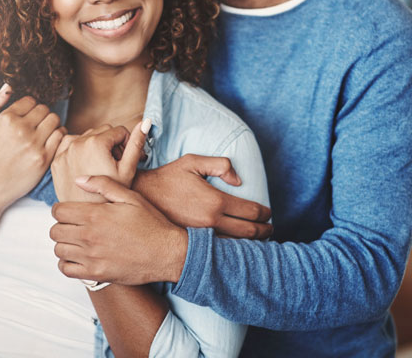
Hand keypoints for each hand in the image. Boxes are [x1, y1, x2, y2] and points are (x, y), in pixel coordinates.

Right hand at [0, 84, 65, 211]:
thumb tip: (8, 87)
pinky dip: (59, 135)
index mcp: (6, 119)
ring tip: (44, 131)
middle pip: (44, 109)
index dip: (29, 107)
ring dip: (51, 123)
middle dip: (41, 114)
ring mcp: (34, 144)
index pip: (30, 100)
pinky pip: (61, 136)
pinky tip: (50, 140)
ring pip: (55, 120)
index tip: (26, 116)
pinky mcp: (44, 158)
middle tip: (36, 124)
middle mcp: (21, 129)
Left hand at [51, 119, 149, 201]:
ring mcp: (64, 152)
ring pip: (87, 137)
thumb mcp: (128, 169)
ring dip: (96, 145)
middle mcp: (77, 143)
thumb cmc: (111, 196)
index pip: (119, 130)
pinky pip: (71, 145)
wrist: (87, 217)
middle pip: (102, 131)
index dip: (127, 143)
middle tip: (116, 163)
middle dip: (112, 143)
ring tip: (102, 166)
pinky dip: (80, 150)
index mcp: (96, 143)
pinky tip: (87, 166)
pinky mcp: (56, 161)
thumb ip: (136, 143)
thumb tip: (145, 122)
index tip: (127, 158)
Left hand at [51, 175, 187, 284]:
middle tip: (73, 223)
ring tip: (76, 239)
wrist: (167, 252)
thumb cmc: (151, 223)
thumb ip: (103, 184)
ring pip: (58, 250)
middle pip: (55, 230)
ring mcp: (91, 258)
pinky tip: (79, 255)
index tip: (69, 209)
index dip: (61, 208)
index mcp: (96, 215)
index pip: (59, 211)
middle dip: (61, 224)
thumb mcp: (130, 197)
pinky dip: (67, 262)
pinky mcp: (96, 274)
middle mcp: (90, 237)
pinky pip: (66, 270)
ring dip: (64, 243)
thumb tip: (79, 180)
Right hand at [134, 154, 271, 238]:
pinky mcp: (193, 244)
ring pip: (236, 246)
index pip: (250, 211)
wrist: (141, 197)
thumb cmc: (168, 177)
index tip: (268, 212)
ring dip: (251, 244)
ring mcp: (202, 236)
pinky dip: (234, 250)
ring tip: (258, 239)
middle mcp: (211, 222)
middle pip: (248, 232)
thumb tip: (239, 180)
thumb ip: (219, 164)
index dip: (264, 213)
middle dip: (264, 230)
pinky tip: (237, 247)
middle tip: (270, 228)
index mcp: (215, 201)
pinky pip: (220, 251)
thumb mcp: (192, 162)